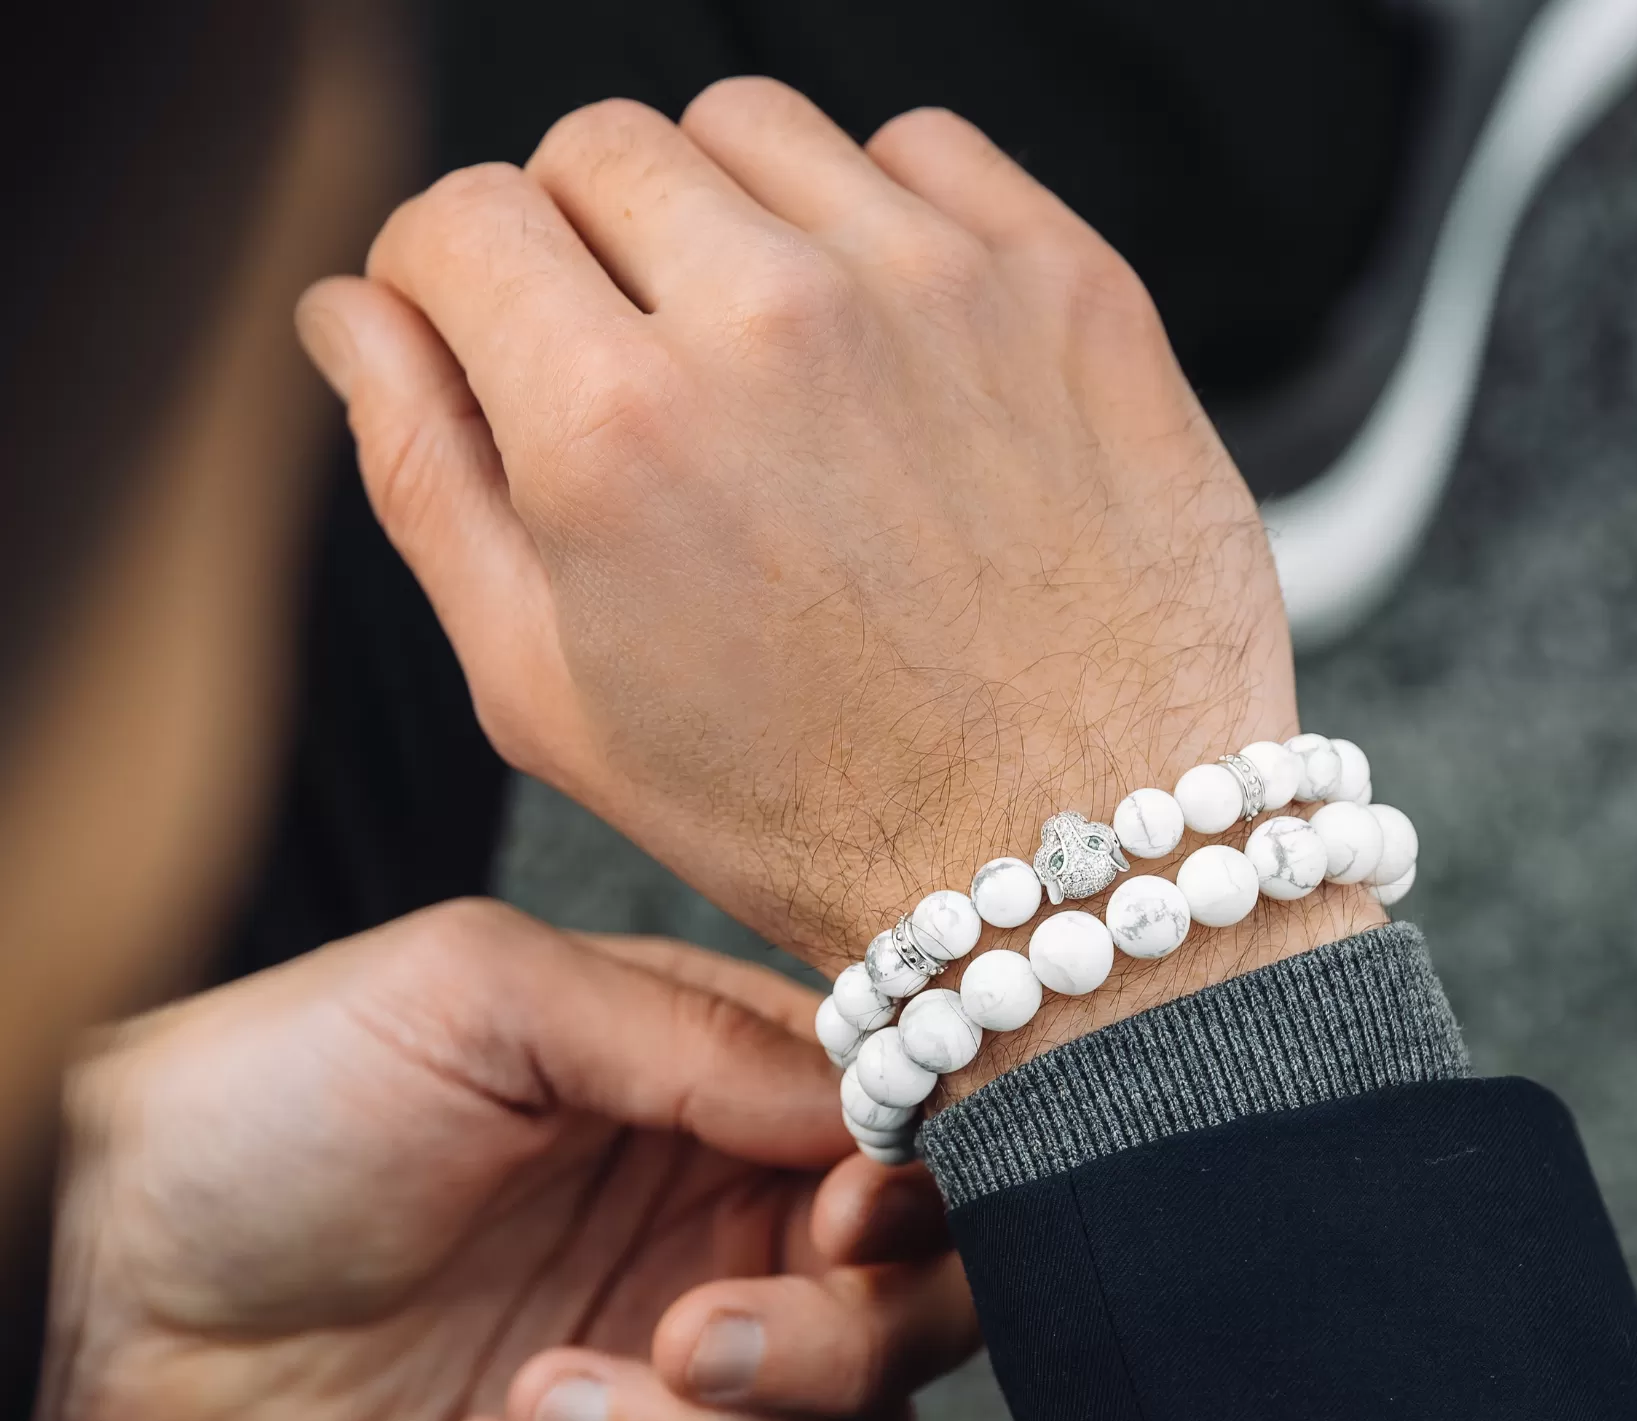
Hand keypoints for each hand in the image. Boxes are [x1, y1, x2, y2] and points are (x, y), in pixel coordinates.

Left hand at [36, 900, 975, 1420]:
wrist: (105, 1280)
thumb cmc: (281, 1095)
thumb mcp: (484, 995)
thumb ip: (697, 1040)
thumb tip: (869, 1115)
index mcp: (719, 1100)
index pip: (911, 1165)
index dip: (913, 1214)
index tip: (838, 1225)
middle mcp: (723, 1235)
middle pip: (912, 1332)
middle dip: (825, 1351)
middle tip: (689, 1334)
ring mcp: (673, 1377)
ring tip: (533, 1392)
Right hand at [296, 83, 1372, 988]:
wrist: (1072, 863)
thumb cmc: (816, 818)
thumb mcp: (558, 702)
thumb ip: (428, 482)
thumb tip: (353, 311)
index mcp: (617, 431)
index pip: (460, 218)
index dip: (452, 277)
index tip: (490, 328)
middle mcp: (772, 323)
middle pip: (600, 149)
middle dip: (585, 247)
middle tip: (644, 376)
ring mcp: (936, 287)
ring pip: (755, 131)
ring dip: (731, 220)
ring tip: (776, 374)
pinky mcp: (1065, 286)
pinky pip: (924, 150)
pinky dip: (884, 219)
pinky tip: (893, 353)